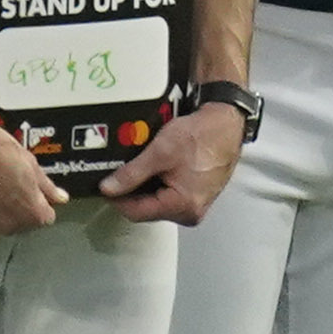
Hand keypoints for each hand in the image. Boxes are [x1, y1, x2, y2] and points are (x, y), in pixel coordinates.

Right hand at [0, 106, 66, 237]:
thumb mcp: (31, 165)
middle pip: (18, 224)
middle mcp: (8, 225)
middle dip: (15, 210)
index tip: (29, 195)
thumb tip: (60, 197)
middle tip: (6, 187)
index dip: (37, 204)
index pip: (43, 219)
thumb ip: (47, 188)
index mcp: (32, 212)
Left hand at [103, 100, 247, 224]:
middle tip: (122, 172)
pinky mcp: (199, 194)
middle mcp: (192, 212)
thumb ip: (131, 174)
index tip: (105, 185)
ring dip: (146, 187)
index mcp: (183, 206)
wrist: (227, 121)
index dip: (117, 198)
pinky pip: (171, 195)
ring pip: (158, 202)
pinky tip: (159, 167)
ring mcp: (197, 204)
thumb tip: (109, 188)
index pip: (136, 212)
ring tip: (143, 166)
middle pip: (147, 209)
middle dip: (132, 192)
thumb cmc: (202, 135)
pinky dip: (161, 183)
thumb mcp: (159, 153)